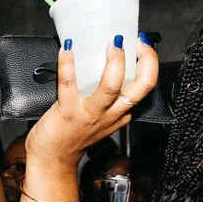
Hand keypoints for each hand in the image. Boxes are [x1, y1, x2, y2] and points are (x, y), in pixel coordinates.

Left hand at [25, 36, 158, 167]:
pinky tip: (67, 49)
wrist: (52, 159)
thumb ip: (106, 102)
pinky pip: (69, 83)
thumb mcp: (99, 121)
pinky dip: (68, 63)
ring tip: (113, 43)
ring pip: (112, 87)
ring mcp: (90, 113)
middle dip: (146, 61)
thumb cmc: (71, 137)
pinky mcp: (68, 111)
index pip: (145, 88)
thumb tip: (100, 68)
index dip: (150, 64)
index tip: (144, 46)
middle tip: (139, 42)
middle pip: (141, 87)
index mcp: (120, 114)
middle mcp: (111, 114)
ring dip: (115, 62)